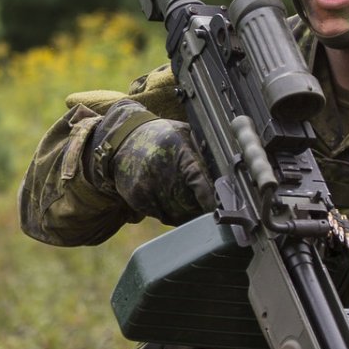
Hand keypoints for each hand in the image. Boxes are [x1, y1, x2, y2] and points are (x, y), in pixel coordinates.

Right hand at [90, 103, 213, 221]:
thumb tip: (225, 176)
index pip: (199, 182)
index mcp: (178, 152)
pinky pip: (162, 216)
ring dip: (186, 213)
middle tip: (206, 207)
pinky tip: (168, 198)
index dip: (209, 199)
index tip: (220, 210)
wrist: (122, 139)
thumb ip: (202, 152)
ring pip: (177, 214)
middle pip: (190, 203)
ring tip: (187, 202)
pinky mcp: (137, 198)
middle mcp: (161, 170)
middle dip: (200, 208)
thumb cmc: (160, 136)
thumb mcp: (183, 133)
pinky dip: (169, 212)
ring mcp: (147, 186)